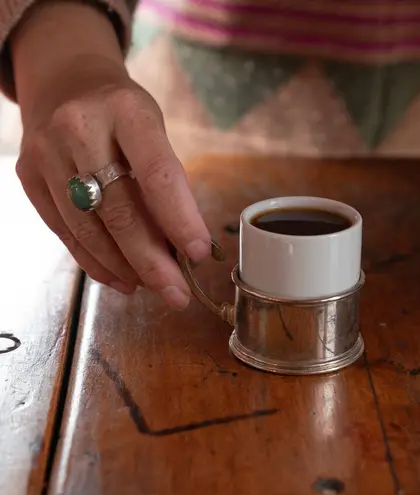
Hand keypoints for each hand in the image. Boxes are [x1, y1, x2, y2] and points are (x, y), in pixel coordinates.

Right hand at [12, 3, 210, 307]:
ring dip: (124, 268)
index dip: (180, 219)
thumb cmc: (120, 113)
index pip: (157, 174)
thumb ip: (165, 183)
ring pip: (88, 229)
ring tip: (152, 288)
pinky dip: (95, 262)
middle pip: (119, 211)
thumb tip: (181, 250)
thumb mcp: (152, 130)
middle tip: (177, 293)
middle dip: (152, 261)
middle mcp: (79, 128)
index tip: (198, 254)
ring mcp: (47, 154)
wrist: (62, 84)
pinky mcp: (28, 176)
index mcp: (125, 110)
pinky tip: (121, 278)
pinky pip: (65, 233)